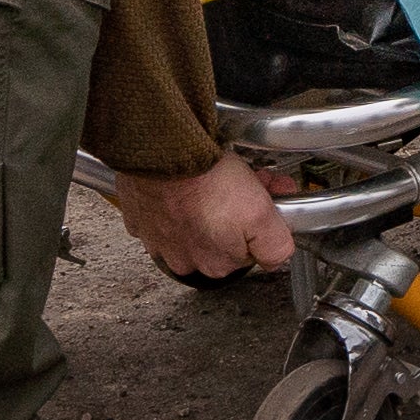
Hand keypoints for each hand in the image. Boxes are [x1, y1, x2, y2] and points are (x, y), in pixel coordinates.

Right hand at [108, 155, 296, 281]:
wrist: (164, 155)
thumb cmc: (205, 180)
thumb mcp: (260, 214)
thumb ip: (275, 246)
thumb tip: (278, 258)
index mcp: (217, 264)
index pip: (250, 249)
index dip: (261, 221)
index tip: (264, 199)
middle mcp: (185, 259)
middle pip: (224, 237)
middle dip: (238, 211)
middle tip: (245, 183)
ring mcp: (159, 239)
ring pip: (196, 225)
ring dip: (210, 204)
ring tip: (216, 178)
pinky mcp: (141, 217)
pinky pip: (167, 211)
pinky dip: (178, 198)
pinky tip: (188, 182)